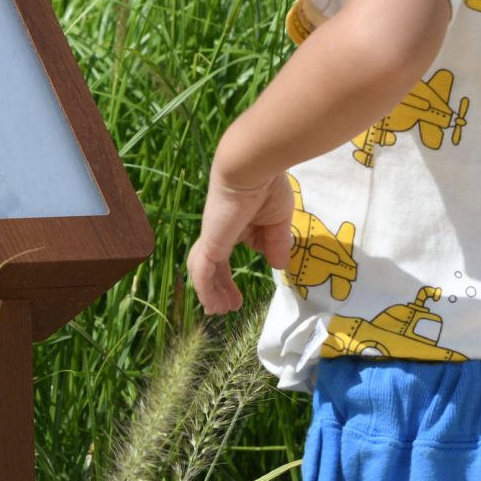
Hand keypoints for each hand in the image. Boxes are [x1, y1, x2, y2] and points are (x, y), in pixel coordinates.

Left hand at [186, 170, 294, 314]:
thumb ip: (276, 244)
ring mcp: (213, 238)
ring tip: (219, 311)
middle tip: (227, 308)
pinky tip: (213, 305)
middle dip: (219, 288)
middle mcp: (220, 232)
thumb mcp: (278, 222)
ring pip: (203, 271)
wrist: (252, 169)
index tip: (242, 292)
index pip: (227, 253)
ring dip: (211, 293)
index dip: (230, 275)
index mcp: (235, 225)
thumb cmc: (267, 187)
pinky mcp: (210, 243)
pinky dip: (205, 290)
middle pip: (213, 266)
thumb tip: (278, 267)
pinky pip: (202, 272)